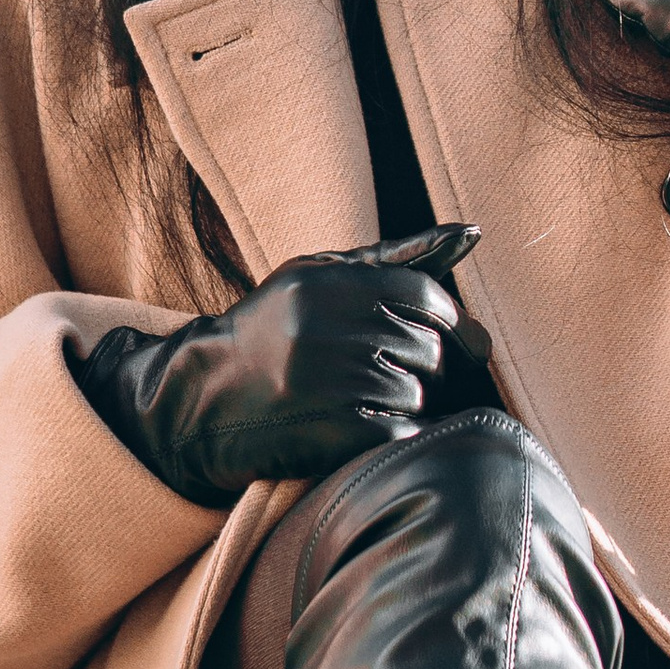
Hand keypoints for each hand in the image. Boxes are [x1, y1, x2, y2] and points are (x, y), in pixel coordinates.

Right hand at [74, 226, 482, 506]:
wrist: (198, 402)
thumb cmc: (272, 333)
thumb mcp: (319, 278)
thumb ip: (397, 257)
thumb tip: (471, 232)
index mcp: (329, 284)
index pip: (425, 298)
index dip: (449, 322)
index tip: (448, 341)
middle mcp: (328, 327)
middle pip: (428, 350)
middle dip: (427, 368)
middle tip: (399, 377)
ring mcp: (329, 380)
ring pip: (417, 394)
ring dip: (407, 405)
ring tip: (370, 403)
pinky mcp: (331, 430)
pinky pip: (401, 432)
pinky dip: (398, 435)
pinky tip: (369, 430)